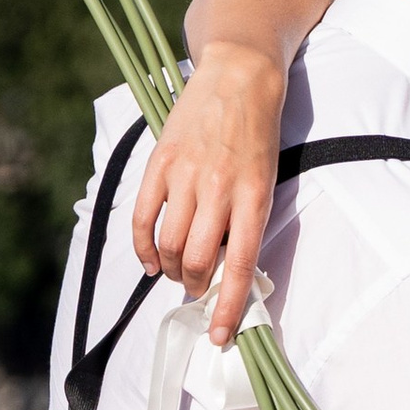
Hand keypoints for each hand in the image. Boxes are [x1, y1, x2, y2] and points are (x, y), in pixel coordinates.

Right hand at [131, 45, 285, 346]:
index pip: (239, 267)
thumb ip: (247, 221)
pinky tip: (148, 260)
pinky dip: (143, 248)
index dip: (228, 308)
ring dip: (169, 270)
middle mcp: (219, 189)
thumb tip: (227, 270)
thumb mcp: (267, 178)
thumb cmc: (259, 131)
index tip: (220, 337)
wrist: (240, 73)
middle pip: (195, 261)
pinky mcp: (160, 163)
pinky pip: (143, 218)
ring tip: (174, 271)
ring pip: (168, 246)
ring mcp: (186, 175)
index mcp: (254, 196)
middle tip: (196, 287)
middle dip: (194, 286)